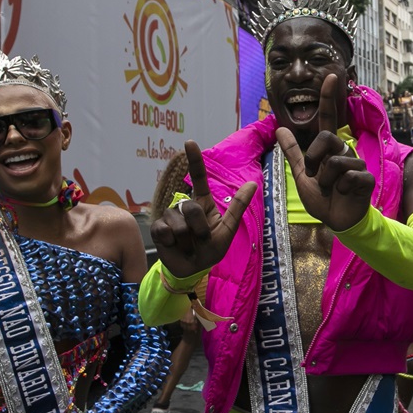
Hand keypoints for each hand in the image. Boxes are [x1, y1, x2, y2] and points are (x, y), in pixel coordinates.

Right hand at [150, 141, 256, 277]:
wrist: (192, 270)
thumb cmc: (211, 250)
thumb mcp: (227, 230)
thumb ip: (237, 206)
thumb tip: (253, 183)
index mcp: (203, 204)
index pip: (198, 178)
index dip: (194, 160)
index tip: (190, 142)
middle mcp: (185, 206)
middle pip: (191, 207)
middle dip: (199, 228)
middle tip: (201, 240)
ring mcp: (170, 217)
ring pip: (179, 223)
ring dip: (187, 241)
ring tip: (188, 246)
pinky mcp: (158, 229)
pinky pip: (165, 231)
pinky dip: (173, 244)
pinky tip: (174, 247)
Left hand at [275, 73, 372, 230]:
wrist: (338, 220)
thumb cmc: (322, 197)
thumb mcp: (303, 175)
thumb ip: (293, 152)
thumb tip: (279, 128)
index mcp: (329, 149)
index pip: (329, 118)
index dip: (328, 97)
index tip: (329, 75)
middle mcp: (344, 151)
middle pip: (327, 138)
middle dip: (315, 159)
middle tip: (316, 177)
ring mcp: (357, 164)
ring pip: (336, 163)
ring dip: (327, 182)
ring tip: (333, 190)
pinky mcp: (366, 179)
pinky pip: (349, 178)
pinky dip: (342, 190)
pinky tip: (345, 194)